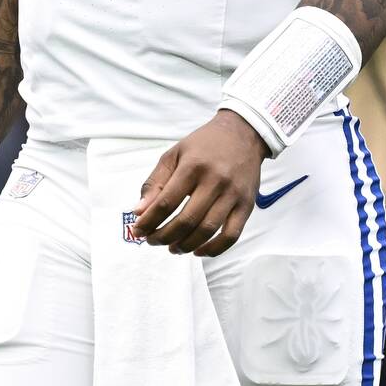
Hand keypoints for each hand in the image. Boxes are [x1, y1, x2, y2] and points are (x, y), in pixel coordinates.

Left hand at [131, 110, 268, 257]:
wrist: (242, 134)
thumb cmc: (203, 145)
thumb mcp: (174, 154)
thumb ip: (155, 182)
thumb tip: (139, 211)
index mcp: (193, 166)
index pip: (166, 202)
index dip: (149, 221)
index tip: (138, 230)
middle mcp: (215, 180)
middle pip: (186, 220)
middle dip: (164, 237)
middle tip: (153, 241)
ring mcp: (233, 194)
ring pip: (207, 230)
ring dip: (186, 245)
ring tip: (172, 248)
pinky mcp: (246, 205)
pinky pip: (231, 236)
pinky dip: (213, 249)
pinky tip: (198, 251)